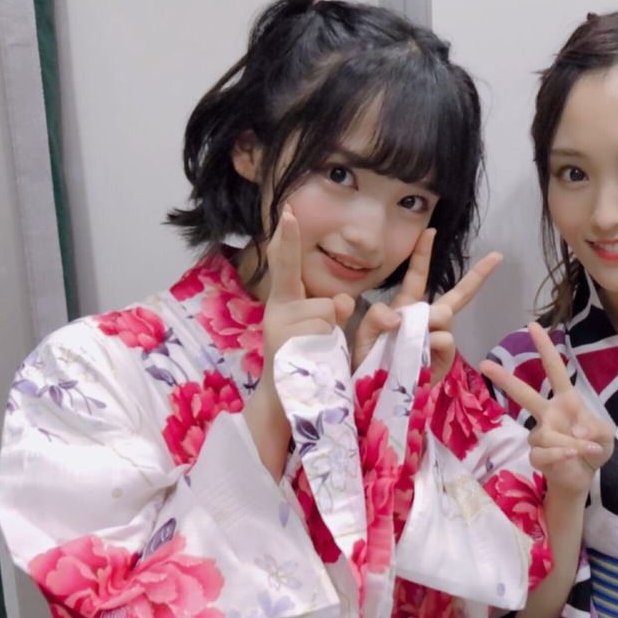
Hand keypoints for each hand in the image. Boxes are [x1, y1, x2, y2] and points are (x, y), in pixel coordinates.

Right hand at [245, 206, 353, 478]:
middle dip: (332, 316)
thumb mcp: (322, 334)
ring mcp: (277, 328)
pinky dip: (326, 349)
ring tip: (315, 358)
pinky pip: (322, 333)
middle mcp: (276, 311)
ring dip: (332, 337)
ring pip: (328, 315)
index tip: (287, 210)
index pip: (286, 266)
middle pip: (325, 299)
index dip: (287, 239)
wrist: (283, 406)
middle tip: (316, 341)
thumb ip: (331, 311)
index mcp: (284, 304)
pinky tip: (310, 363)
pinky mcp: (283, 345)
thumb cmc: (306, 368)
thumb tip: (340, 300)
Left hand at [351, 228, 501, 380]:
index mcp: (404, 308)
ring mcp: (438, 339)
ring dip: (429, 318)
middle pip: (456, 295)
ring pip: (445, 314)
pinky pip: (444, 339)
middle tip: (497, 257)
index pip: (416, 277)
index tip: (430, 231)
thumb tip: (403, 315)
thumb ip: (376, 317)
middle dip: (477, 276)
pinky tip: (423, 349)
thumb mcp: (362, 334)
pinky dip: (432, 340)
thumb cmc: (365, 362)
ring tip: (411, 334)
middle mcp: (425, 321)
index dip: (423, 254)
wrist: (370, 395)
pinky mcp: (444, 358)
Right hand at [480, 323, 613, 498]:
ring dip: (570, 443)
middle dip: (504, 379)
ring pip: (544, 434)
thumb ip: (597, 429)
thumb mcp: (606, 435)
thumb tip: (577, 430)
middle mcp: (548, 414)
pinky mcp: (537, 456)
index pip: (554, 369)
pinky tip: (572, 456)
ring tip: (587, 450)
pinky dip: (560, 454)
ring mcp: (540, 435)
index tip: (532, 326)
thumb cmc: (594, 448)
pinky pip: (543, 453)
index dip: (545, 348)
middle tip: (484, 364)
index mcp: (566, 400)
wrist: (585, 476)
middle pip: (524, 394)